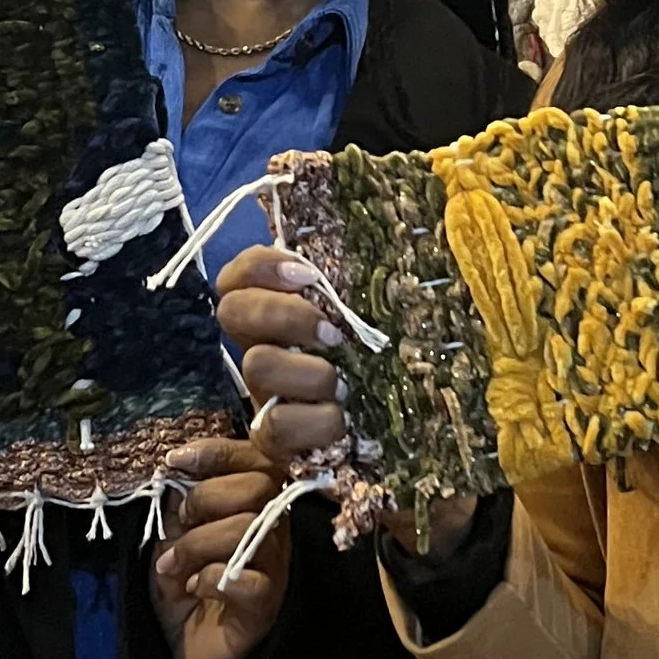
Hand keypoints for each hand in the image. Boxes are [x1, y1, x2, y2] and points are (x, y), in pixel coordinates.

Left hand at [153, 437, 293, 658]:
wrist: (184, 653)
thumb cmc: (185, 587)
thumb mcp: (174, 534)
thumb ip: (182, 500)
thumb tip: (176, 465)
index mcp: (257, 504)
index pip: (259, 457)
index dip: (219, 451)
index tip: (175, 460)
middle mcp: (276, 532)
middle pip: (259, 487)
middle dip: (205, 498)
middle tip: (178, 524)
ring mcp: (275, 570)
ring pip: (250, 530)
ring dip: (196, 544)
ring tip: (172, 567)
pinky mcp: (264, 609)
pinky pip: (249, 581)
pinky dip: (211, 579)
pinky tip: (195, 589)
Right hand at [215, 245, 476, 564]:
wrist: (426, 457)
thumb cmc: (413, 376)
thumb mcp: (402, 319)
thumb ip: (387, 274)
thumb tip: (415, 201)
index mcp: (292, 311)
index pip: (240, 274)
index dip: (260, 266)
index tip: (308, 275)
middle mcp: (271, 348)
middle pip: (233, 311)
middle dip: (282, 314)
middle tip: (333, 332)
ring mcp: (270, 396)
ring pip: (256, 365)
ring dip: (309, 371)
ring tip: (348, 385)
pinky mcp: (281, 445)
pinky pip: (274, 426)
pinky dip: (314, 421)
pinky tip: (345, 424)